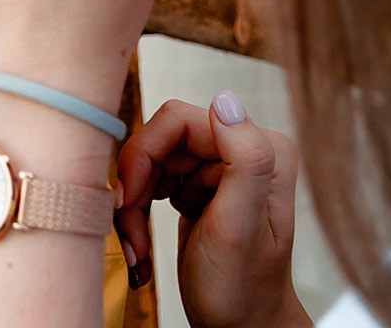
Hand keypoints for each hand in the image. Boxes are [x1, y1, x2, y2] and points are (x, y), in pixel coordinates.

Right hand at [115, 93, 309, 327]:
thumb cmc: (243, 290)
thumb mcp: (241, 228)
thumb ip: (244, 160)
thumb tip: (225, 100)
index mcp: (261, 150)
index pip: (180, 121)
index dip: (145, 156)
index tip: (130, 200)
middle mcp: (243, 149)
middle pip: (162, 139)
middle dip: (137, 186)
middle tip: (129, 230)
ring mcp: (220, 167)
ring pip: (152, 159)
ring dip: (134, 203)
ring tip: (137, 245)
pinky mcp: (200, 185)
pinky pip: (153, 178)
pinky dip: (138, 210)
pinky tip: (141, 240)